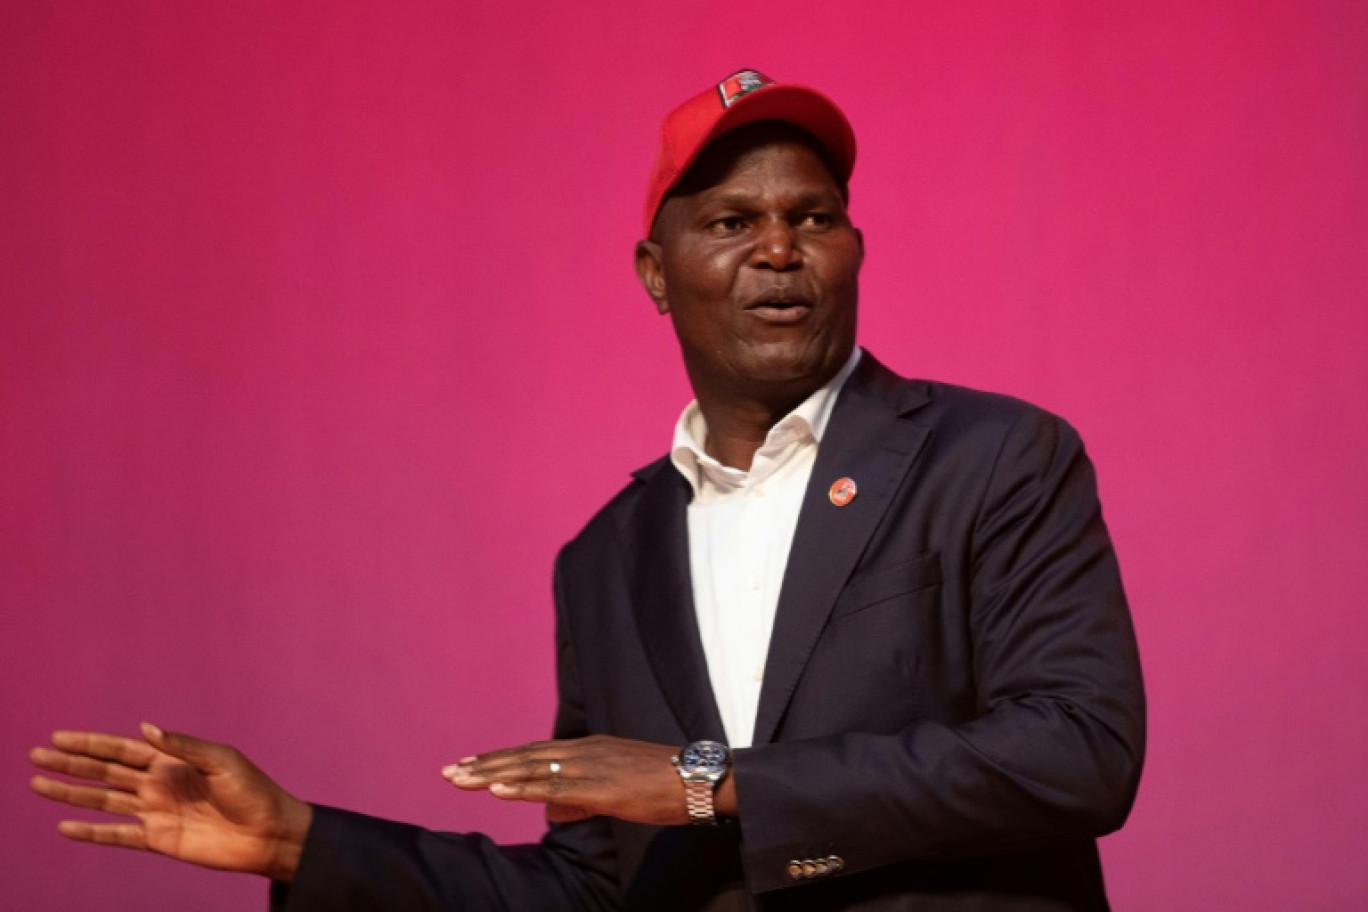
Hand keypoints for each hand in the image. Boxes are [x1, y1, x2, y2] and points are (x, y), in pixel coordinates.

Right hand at [29, 723, 312, 881]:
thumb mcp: (222, 760)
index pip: (122, 749)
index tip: (59, 737)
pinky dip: (92, 832)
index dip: (90, 743)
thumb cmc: (253, 790)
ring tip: (38, 785)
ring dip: (71, 795)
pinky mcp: (158, 840)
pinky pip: (117, 835)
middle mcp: (159, 784)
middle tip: (36, 756)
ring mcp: (156, 812)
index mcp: (172, 760)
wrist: (268, 833)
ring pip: (103, 801)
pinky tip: (66, 827)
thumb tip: (145, 728)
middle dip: (71, 764)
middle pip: (104, 772)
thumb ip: (183, 746)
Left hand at [443, 735, 732, 825]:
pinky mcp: (601, 787)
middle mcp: (583, 751)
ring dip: (491, 775)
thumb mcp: (616, 788)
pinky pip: (553, 789)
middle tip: (448, 771)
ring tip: (459, 779)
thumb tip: (553, 811)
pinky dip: (521, 788)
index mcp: (587, 749)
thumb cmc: (662, 785)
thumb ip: (582, 797)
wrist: (698, 778)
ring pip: (530, 770)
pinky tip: (496, 790)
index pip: (532, 753)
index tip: (468, 764)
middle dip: (483, 765)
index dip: (498, 759)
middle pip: (523, 758)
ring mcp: (590, 767)